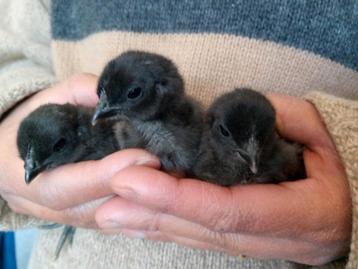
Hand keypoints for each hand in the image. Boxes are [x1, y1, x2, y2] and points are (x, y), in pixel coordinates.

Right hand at [0, 74, 158, 228]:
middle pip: (86, 210)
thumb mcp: (52, 98)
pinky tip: (160, 199)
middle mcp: (35, 204)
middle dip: (131, 195)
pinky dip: (134, 213)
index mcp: (17, 173)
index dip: (105, 175)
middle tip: (171, 172)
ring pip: (100, 221)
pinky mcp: (76, 217)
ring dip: (138, 207)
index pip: (63, 185)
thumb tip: (117, 98)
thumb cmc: (33, 119)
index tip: (146, 158)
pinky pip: (106, 224)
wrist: (12, 149)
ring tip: (172, 183)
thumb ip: (82, 92)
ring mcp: (57, 215)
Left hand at [95, 93, 350, 264]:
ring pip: (192, 237)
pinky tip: (131, 221)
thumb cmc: (328, 171)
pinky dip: (160, 229)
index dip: (181, 197)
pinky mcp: (230, 242)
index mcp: (298, 213)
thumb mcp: (317, 136)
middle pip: (202, 228)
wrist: (338, 216)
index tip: (135, 178)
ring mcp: (246, 245)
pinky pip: (191, 237)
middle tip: (109, 196)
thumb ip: (282, 118)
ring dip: (149, 225)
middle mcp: (267, 237)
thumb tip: (229, 117)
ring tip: (107, 212)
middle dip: (153, 213)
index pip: (230, 210)